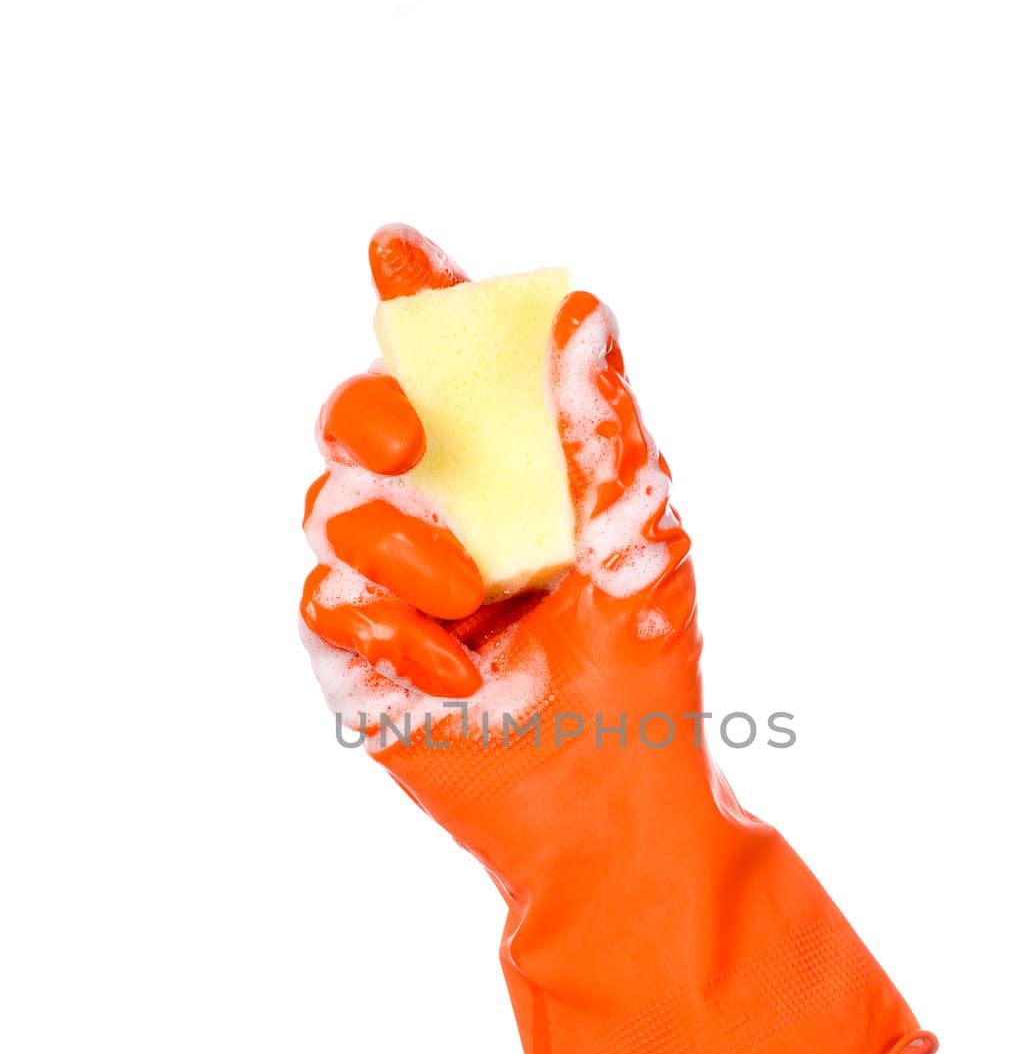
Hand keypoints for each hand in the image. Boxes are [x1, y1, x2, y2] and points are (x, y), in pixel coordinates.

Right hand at [301, 226, 934, 1053]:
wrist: (618, 808)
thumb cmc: (645, 675)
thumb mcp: (641, 541)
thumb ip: (605, 432)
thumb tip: (580, 310)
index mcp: (509, 477)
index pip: (447, 367)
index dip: (415, 300)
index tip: (397, 245)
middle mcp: (440, 520)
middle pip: (357, 422)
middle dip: (366, 407)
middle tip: (409, 432)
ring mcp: (391, 591)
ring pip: (328, 508)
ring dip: (395, 541)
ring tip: (472, 595)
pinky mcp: (356, 664)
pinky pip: (327, 608)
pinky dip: (389, 632)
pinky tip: (452, 673)